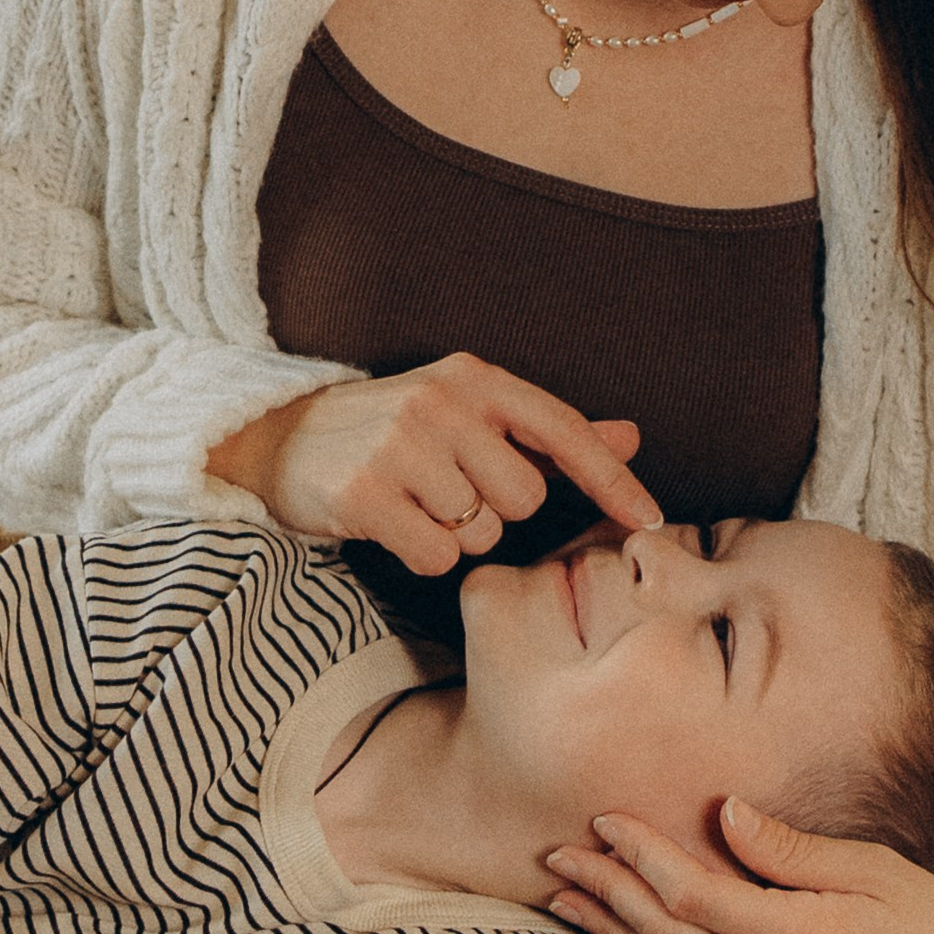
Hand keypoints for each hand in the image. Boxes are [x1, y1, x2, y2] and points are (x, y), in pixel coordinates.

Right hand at [208, 353, 660, 576]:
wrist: (280, 438)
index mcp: (474, 378)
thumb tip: (631, 435)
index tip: (652, 520)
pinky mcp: (364, 492)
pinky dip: (420, 554)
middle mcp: (441, 403)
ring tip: (414, 502)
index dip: (612, 479)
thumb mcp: (466, 413)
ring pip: (478, 532)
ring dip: (454, 533)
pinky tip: (391, 524)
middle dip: (495, 510)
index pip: (562, 431)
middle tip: (447, 489)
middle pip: (522, 498)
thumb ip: (547, 432)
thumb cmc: (391, 431)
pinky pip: (433, 555)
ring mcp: (400, 446)